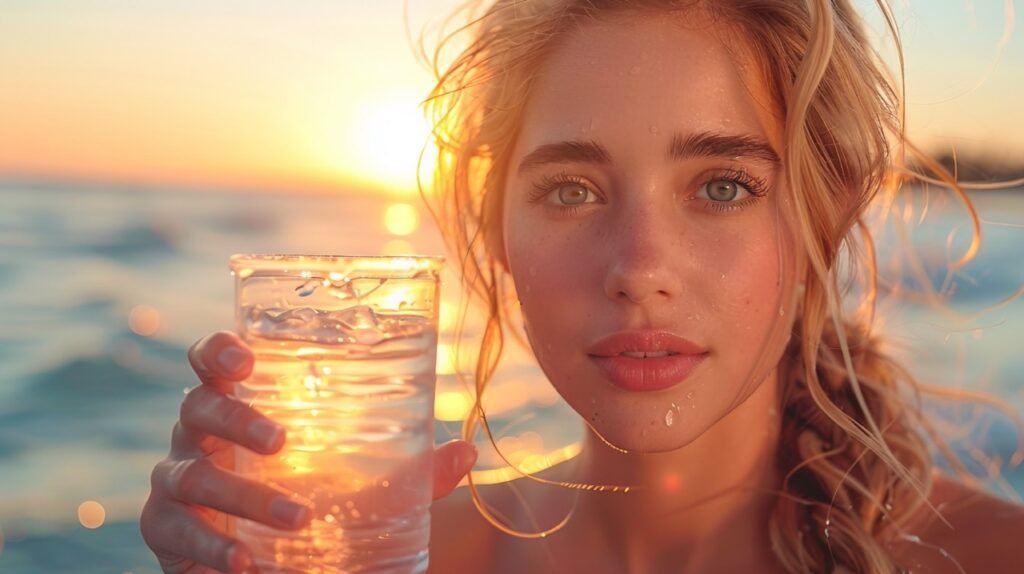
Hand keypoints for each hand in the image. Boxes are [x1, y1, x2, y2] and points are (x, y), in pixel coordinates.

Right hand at [139, 330, 477, 572]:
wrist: (269, 564)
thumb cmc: (313, 502)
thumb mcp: (362, 485)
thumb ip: (409, 471)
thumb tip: (467, 451)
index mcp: (237, 407)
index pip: (211, 363)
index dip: (217, 350)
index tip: (244, 357)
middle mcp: (196, 436)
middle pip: (197, 408)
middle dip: (236, 420)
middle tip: (282, 442)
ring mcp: (175, 485)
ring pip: (192, 477)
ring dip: (245, 498)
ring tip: (297, 519)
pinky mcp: (165, 534)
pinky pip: (179, 537)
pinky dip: (214, 552)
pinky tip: (247, 565)